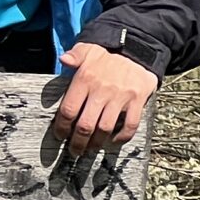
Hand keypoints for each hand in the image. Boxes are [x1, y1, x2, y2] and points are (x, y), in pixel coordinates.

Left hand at [52, 42, 157, 156]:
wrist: (139, 48)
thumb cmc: (107, 53)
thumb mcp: (88, 49)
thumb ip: (74, 56)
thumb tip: (63, 59)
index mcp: (85, 79)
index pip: (69, 109)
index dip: (62, 126)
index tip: (60, 135)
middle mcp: (102, 90)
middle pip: (86, 124)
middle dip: (77, 141)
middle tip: (74, 150)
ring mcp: (121, 97)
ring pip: (105, 128)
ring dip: (96, 142)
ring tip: (90, 149)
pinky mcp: (137, 101)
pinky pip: (130, 125)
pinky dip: (122, 137)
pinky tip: (113, 141)